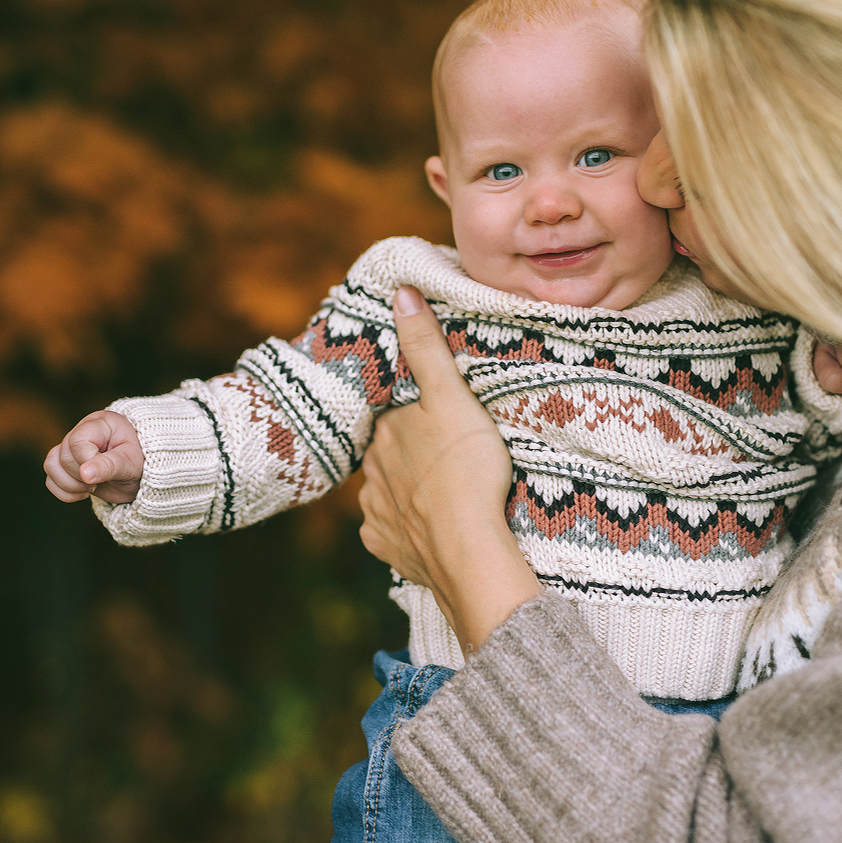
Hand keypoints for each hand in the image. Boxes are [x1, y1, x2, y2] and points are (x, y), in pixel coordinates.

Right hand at [44, 410, 143, 504]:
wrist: (145, 475)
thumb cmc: (143, 462)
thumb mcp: (131, 464)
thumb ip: (109, 465)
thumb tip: (85, 474)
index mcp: (100, 424)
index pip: (77, 441)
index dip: (86, 461)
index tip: (108, 471)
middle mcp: (82, 432)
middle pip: (63, 456)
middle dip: (81, 476)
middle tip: (102, 481)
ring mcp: (72, 449)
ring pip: (51, 466)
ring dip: (69, 485)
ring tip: (91, 488)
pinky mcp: (67, 466)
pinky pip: (51, 479)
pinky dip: (63, 492)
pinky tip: (83, 494)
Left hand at [358, 287, 540, 655]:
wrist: (469, 549)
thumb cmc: (466, 468)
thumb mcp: (452, 396)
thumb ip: (425, 347)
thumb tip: (399, 293)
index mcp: (386, 432)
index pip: (390, 412)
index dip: (410, 410)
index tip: (431, 414)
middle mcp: (372, 472)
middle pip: (387, 452)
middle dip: (407, 451)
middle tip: (442, 453)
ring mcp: (378, 513)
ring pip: (385, 492)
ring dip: (404, 490)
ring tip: (438, 491)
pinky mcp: (388, 548)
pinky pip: (389, 533)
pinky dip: (403, 529)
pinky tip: (423, 527)